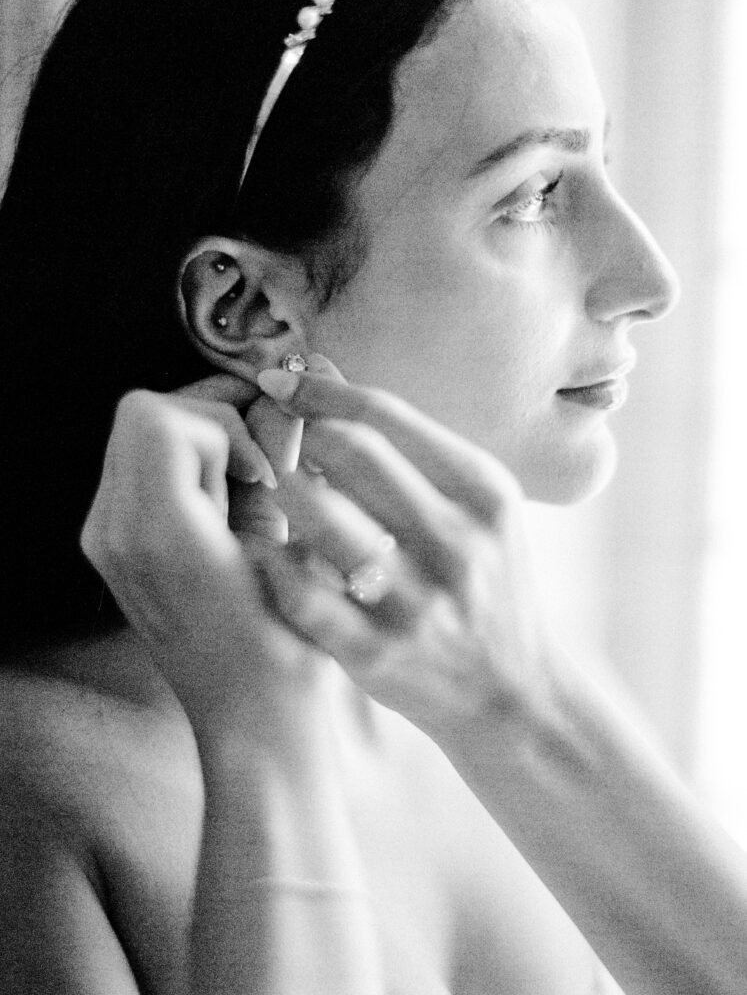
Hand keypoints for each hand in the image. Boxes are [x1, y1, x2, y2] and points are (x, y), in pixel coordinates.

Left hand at [80, 374, 318, 729]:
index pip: (155, 417)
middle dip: (209, 421)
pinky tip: (224, 504)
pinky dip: (183, 465)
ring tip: (245, 487)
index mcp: (158, 535)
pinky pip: (137, 467)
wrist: (250, 720)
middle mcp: (115, 532)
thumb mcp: (295, 556)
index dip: (220, 424)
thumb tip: (279, 405)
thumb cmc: (285, 652)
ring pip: (135, 434)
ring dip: (198, 441)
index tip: (260, 469)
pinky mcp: (113, 545)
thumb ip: (278, 471)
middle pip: (139, 414)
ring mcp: (106, 540)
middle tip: (258, 465)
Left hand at [257, 360, 554, 744]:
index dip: (319, 388)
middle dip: (296, 430)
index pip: (386, 415)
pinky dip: (271, 562)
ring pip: (321, 517)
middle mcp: (458, 543)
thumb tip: (320, 367)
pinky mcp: (377, 655)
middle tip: (266, 428)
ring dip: (282, 491)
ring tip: (272, 487)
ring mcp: (418, 602)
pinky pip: (300, 593)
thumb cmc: (482, 581)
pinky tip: (263, 549)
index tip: (279, 378)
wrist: (512, 693)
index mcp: (485, 493)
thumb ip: (406, 443)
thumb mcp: (474, 506)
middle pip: (352, 453)